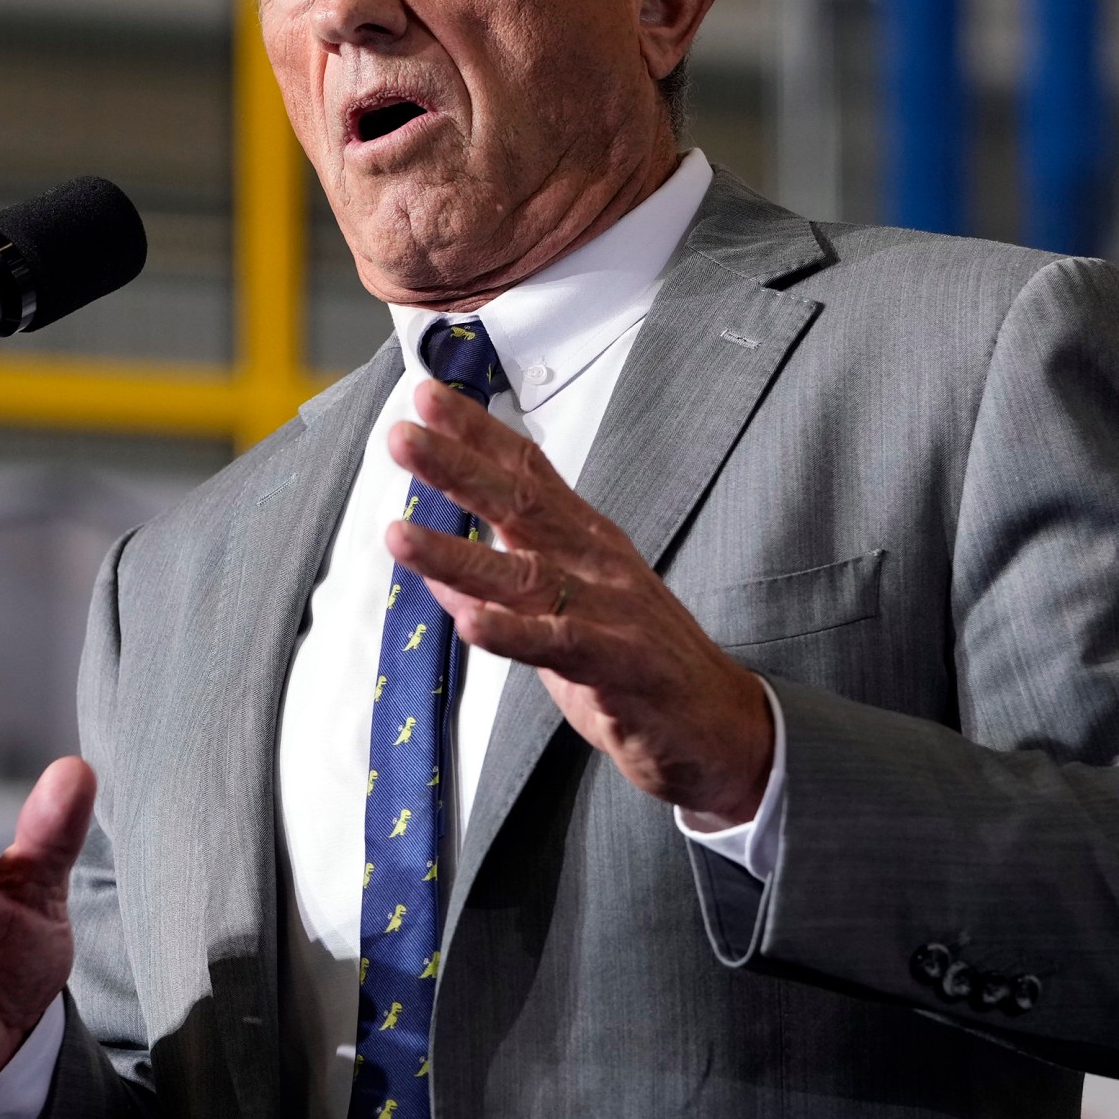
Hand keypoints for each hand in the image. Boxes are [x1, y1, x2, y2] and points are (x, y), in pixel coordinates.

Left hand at [387, 380, 771, 827]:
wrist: (718, 722)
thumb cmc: (639, 661)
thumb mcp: (564, 612)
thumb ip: (502, 587)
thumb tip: (437, 572)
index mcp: (583, 539)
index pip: (526, 471)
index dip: (477, 432)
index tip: (427, 396)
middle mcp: (593, 562)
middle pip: (519, 504)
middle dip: (457, 468)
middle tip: (404, 437)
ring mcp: (607, 609)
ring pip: (522, 574)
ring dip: (456, 554)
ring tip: (400, 535)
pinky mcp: (616, 663)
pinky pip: (555, 643)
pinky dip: (510, 632)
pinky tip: (470, 622)